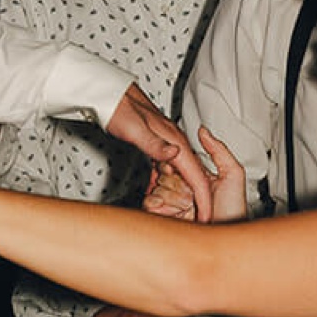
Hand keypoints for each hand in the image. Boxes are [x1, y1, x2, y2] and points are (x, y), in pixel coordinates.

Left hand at [105, 84, 212, 220]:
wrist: (109, 95)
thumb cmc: (120, 108)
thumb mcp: (135, 129)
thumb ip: (155, 144)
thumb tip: (176, 155)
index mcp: (174, 141)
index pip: (196, 175)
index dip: (203, 198)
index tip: (206, 216)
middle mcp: (173, 143)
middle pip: (192, 178)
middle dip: (196, 201)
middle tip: (196, 222)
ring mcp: (164, 144)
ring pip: (179, 175)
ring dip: (180, 194)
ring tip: (181, 214)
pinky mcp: (154, 146)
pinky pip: (165, 169)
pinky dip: (164, 183)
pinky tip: (159, 191)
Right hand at [145, 125, 247, 223]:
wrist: (225, 237)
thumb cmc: (232, 211)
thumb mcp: (233, 175)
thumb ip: (219, 151)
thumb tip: (203, 132)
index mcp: (196, 177)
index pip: (177, 161)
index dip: (178, 163)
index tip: (182, 167)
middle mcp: (183, 188)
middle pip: (165, 173)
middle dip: (179, 184)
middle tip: (193, 195)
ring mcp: (171, 203)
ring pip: (158, 187)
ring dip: (174, 197)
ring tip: (189, 207)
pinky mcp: (162, 217)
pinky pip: (150, 203)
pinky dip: (162, 206)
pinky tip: (177, 212)